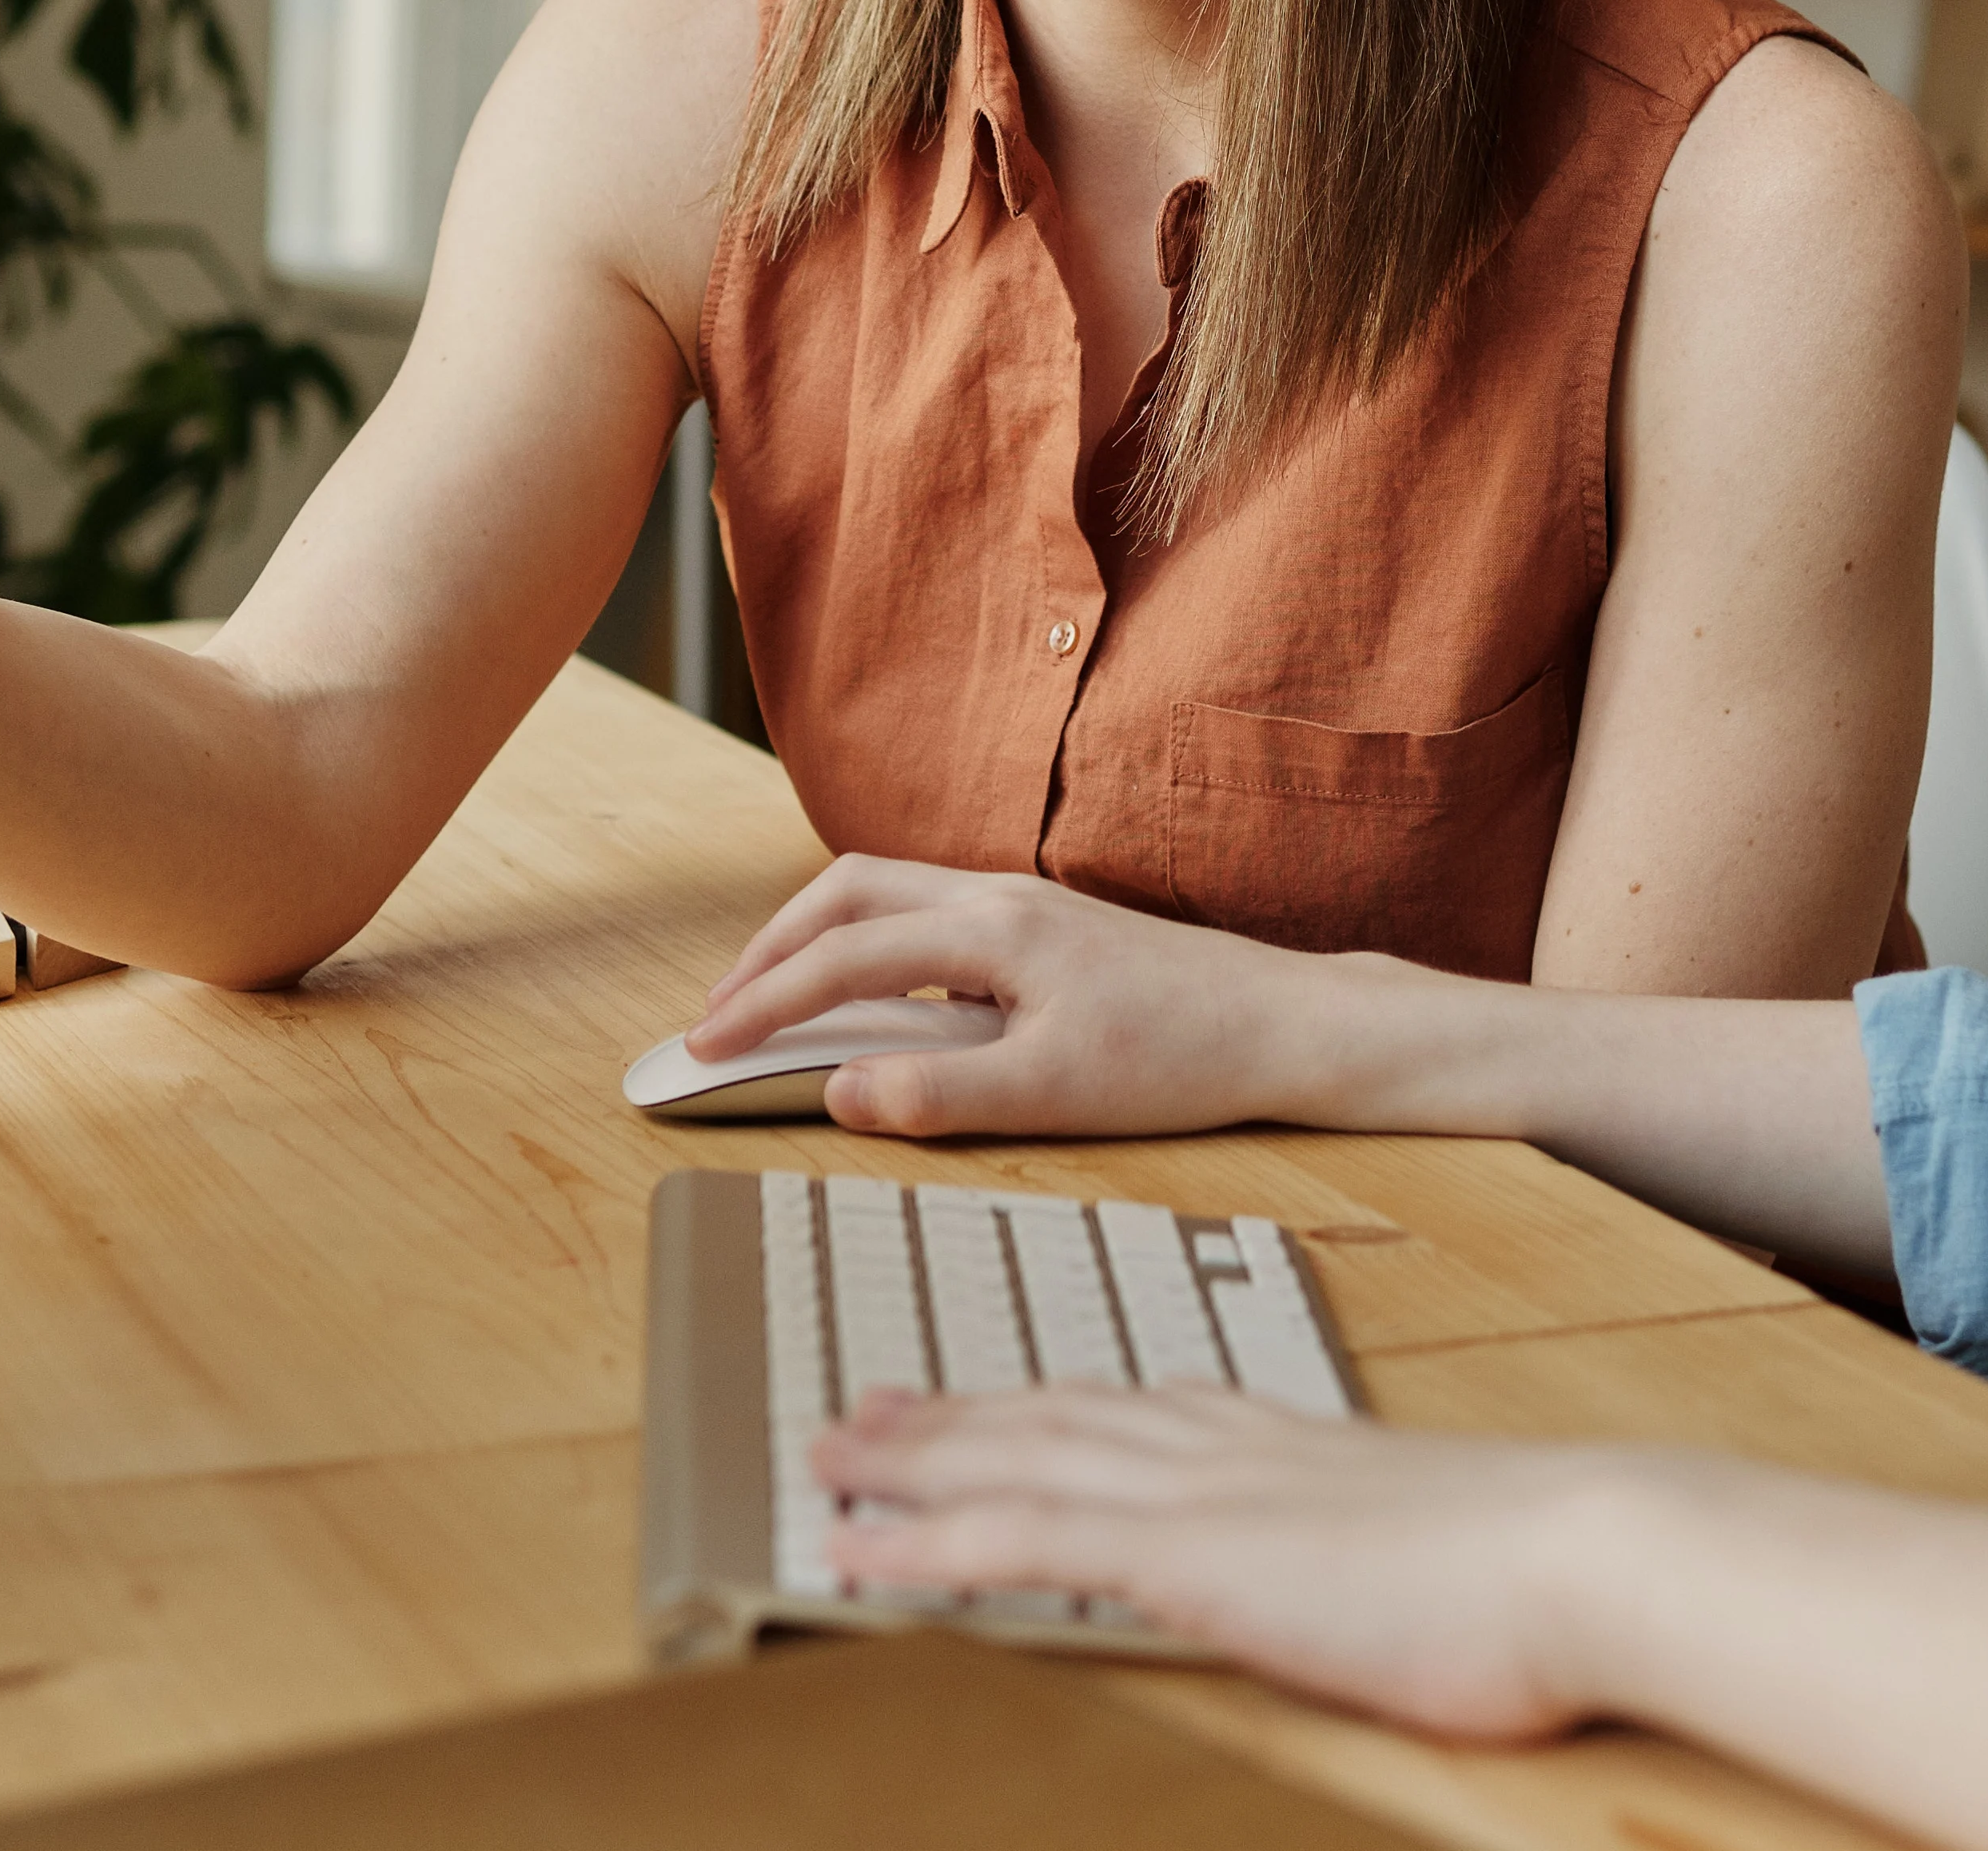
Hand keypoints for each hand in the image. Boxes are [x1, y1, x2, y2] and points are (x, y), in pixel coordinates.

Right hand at [686, 858, 1394, 1137]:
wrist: (1284, 1024)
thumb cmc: (1182, 1059)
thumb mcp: (1054, 1095)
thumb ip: (938, 1094)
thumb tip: (838, 1091)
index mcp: (992, 931)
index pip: (840, 957)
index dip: (761, 1003)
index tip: (703, 1046)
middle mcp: (998, 897)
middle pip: (845, 891)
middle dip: (769, 949)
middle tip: (722, 1014)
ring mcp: (1023, 903)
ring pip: (886, 893)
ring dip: (816, 938)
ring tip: (777, 1001)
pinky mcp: (1045, 925)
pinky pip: (926, 913)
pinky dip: (870, 942)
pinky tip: (876, 999)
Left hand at [818, 1387, 1649, 1741]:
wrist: (1582, 1552)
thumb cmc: (1544, 1574)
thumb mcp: (1446, 1549)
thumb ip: (1386, 1551)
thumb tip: (1394, 1580)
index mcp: (1289, 1442)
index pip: (1139, 1408)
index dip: (1050, 1403)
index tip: (994, 1396)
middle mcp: (1228, 1449)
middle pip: (1056, 1416)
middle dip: (953, 1413)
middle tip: (866, 1406)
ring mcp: (1200, 1495)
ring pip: (1015, 1461)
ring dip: (911, 1461)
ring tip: (831, 1455)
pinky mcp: (1186, 1555)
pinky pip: (1018, 1543)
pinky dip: (924, 1543)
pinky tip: (857, 1550)